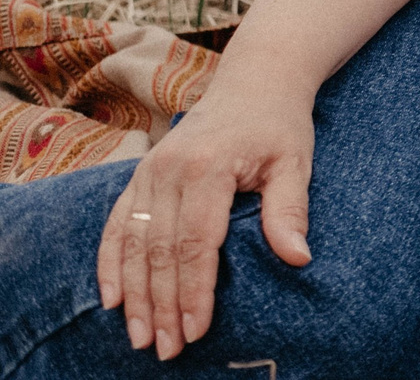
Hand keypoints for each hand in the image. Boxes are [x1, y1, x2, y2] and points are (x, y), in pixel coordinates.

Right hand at [97, 69, 317, 359]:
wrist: (254, 81)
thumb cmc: (279, 125)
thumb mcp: (295, 162)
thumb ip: (289, 210)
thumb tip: (298, 258)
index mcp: (208, 167)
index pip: (196, 243)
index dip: (194, 291)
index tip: (196, 330)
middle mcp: (168, 170)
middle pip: (160, 251)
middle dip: (161, 305)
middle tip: (167, 349)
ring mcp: (148, 172)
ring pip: (133, 244)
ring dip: (134, 295)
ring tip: (140, 337)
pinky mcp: (138, 176)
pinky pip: (116, 225)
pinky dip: (110, 264)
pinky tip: (111, 299)